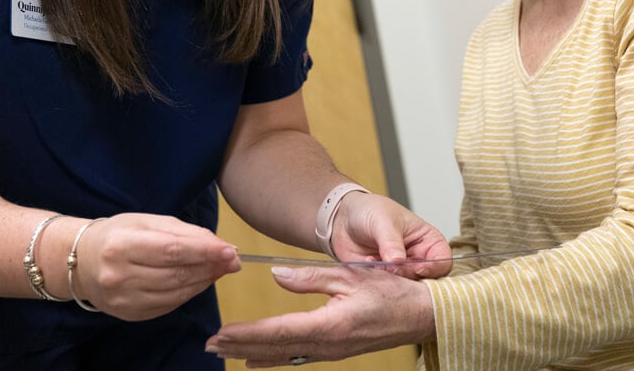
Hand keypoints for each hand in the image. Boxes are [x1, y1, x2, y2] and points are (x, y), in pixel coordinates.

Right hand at [68, 213, 239, 320]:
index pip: (172, 250)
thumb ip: (184, 232)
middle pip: (176, 273)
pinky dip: (189, 293)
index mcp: (122, 245)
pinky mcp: (129, 314)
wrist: (80, 262)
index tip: (231, 251)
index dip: (205, 252)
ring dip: (204, 281)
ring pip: (176, 292)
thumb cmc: (118, 234)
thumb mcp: (147, 222)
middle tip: (233, 260)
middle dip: (210, 267)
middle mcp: (119, 275)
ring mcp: (123, 299)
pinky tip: (199, 281)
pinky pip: (169, 305)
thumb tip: (221, 247)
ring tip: (220, 269)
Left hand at [206, 265, 434, 365]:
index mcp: (332, 324)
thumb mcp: (352, 275)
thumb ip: (312, 277)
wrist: (423, 314)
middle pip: (276, 349)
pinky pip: (298, 356)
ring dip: (253, 353)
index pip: (280, 331)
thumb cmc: (394, 291)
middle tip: (211, 346)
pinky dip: (273, 357)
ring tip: (226, 352)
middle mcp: (329, 344)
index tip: (222, 333)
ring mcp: (333, 351)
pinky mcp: (336, 350)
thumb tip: (277, 275)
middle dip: (241, 347)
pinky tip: (257, 359)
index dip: (248, 334)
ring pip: (285, 356)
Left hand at [333, 194, 452, 278]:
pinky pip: (386, 290)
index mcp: (428, 241)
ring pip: (406, 288)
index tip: (417, 268)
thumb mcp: (383, 220)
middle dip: (408, 277)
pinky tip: (366, 264)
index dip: (434, 268)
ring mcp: (401, 271)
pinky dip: (377, 282)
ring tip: (375, 263)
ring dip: (391, 280)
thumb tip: (398, 262)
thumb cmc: (369, 211)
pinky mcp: (384, 280)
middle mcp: (417, 259)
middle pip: (426, 280)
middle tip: (391, 268)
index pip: (443, 261)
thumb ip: (391, 242)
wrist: (342, 218)